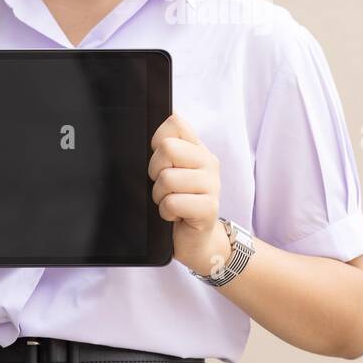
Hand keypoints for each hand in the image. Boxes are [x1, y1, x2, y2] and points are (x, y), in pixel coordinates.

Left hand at [148, 113, 229, 276]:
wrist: (196, 241)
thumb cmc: (177, 203)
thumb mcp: (170, 172)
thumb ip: (164, 149)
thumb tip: (150, 121)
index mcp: (197, 148)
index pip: (175, 122)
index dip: (157, 140)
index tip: (161, 160)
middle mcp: (208, 162)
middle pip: (167, 148)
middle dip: (155, 171)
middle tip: (164, 187)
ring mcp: (212, 184)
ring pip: (167, 178)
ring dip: (160, 196)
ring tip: (170, 203)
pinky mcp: (209, 208)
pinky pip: (172, 202)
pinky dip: (166, 212)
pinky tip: (175, 216)